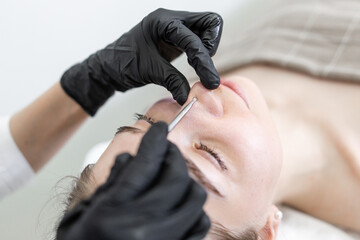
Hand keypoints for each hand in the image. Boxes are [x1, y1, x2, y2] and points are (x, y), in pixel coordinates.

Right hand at [56, 122, 209, 239]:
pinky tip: (181, 205)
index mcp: (112, 215)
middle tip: (166, 152)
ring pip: (194, 199)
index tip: (160, 130)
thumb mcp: (82, 214)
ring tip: (173, 179)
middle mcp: (142, 230)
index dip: (155, 141)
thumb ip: (109, 185)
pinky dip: (194, 209)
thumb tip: (129, 159)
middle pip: (175, 178)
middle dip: (173, 157)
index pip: (144, 165)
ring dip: (186, 182)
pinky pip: (200, 225)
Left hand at [60, 8, 222, 114]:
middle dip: (211, 45)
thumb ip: (172, 81)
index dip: (203, 62)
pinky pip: (196, 39)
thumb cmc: (122, 63)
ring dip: (207, 48)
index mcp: (162, 22)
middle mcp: (171, 20)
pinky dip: (200, 52)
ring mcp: (174, 28)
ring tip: (199, 67)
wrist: (109, 67)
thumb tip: (189, 95)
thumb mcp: (149, 71)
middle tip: (204, 66)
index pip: (192, 39)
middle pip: (208, 22)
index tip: (210, 82)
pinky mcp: (175, 39)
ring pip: (205, 29)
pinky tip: (194, 64)